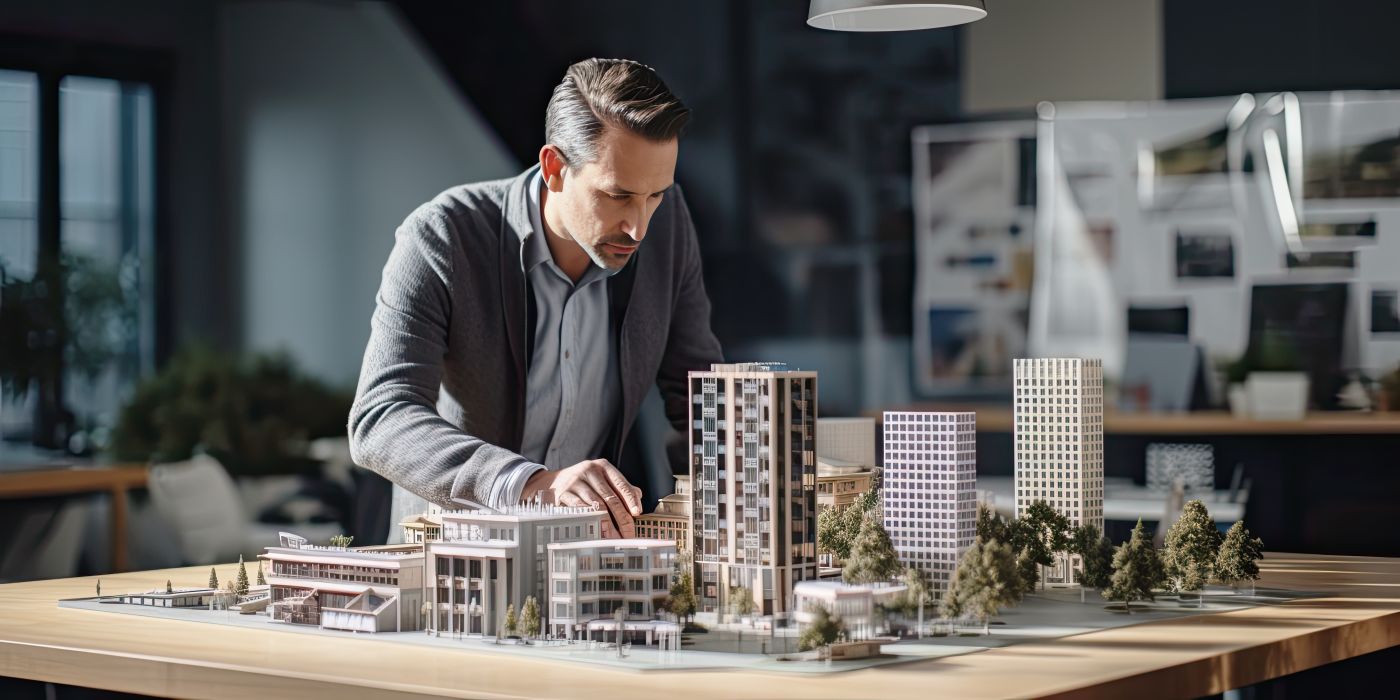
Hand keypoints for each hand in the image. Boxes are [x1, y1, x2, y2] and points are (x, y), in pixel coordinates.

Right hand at [522, 459, 643, 537]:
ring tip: (614, 538)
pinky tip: (597, 532)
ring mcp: (575, 482)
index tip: (637, 513)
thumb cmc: (585, 482)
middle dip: (621, 518)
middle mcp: (589, 471)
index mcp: (603, 466)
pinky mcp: (563, 494)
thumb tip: (638, 502)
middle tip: (628, 533)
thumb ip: (621, 488)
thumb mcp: (603, 479)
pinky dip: (590, 522)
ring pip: (596, 507)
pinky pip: (580, 511)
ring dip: (607, 525)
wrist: (555, 481)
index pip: (621, 484)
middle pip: (610, 498)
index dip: (630, 499)